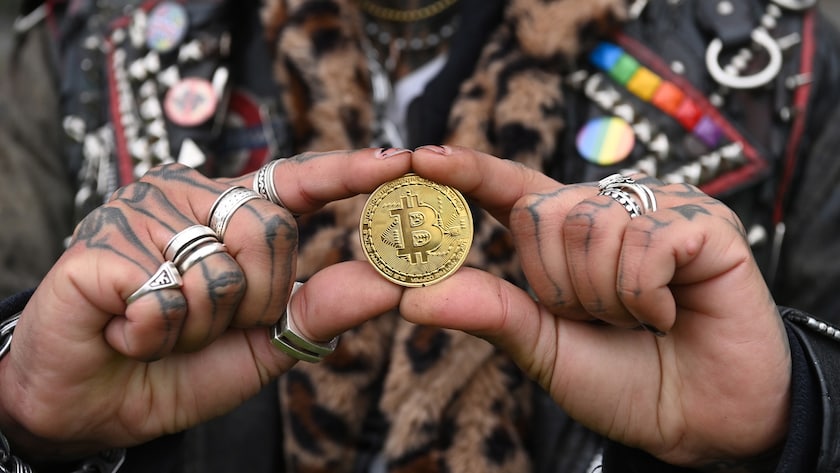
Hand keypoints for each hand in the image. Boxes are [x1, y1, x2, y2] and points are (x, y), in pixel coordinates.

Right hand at [0, 148, 408, 460]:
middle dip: (253, 299)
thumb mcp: (266, 344)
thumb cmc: (180, 368)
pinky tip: (126, 331)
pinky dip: (155, 333)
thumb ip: (322, 311)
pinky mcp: (97, 247)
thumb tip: (390, 283)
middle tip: (205, 322)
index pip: (296, 181)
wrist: (94, 408)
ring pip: (219, 267)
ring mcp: (138, 214)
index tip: (403, 161)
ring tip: (159, 328)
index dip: (348, 172)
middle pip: (271, 231)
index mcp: (229, 213)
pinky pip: (165, 294)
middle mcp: (186, 197)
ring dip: (199, 324)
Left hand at [405, 146, 789, 467]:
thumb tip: (411, 296)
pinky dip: (645, 298)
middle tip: (599, 318)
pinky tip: (669, 313)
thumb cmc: (623, 380)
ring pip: (591, 228)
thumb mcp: (543, 348)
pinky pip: (644, 244)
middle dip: (559, 287)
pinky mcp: (705, 221)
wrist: (701, 419)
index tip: (419, 158)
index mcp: (566, 233)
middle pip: (543, 212)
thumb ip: (488, 313)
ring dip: (606, 297)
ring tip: (638, 318)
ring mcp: (658, 209)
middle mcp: (609, 208)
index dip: (467, 171)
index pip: (509, 187)